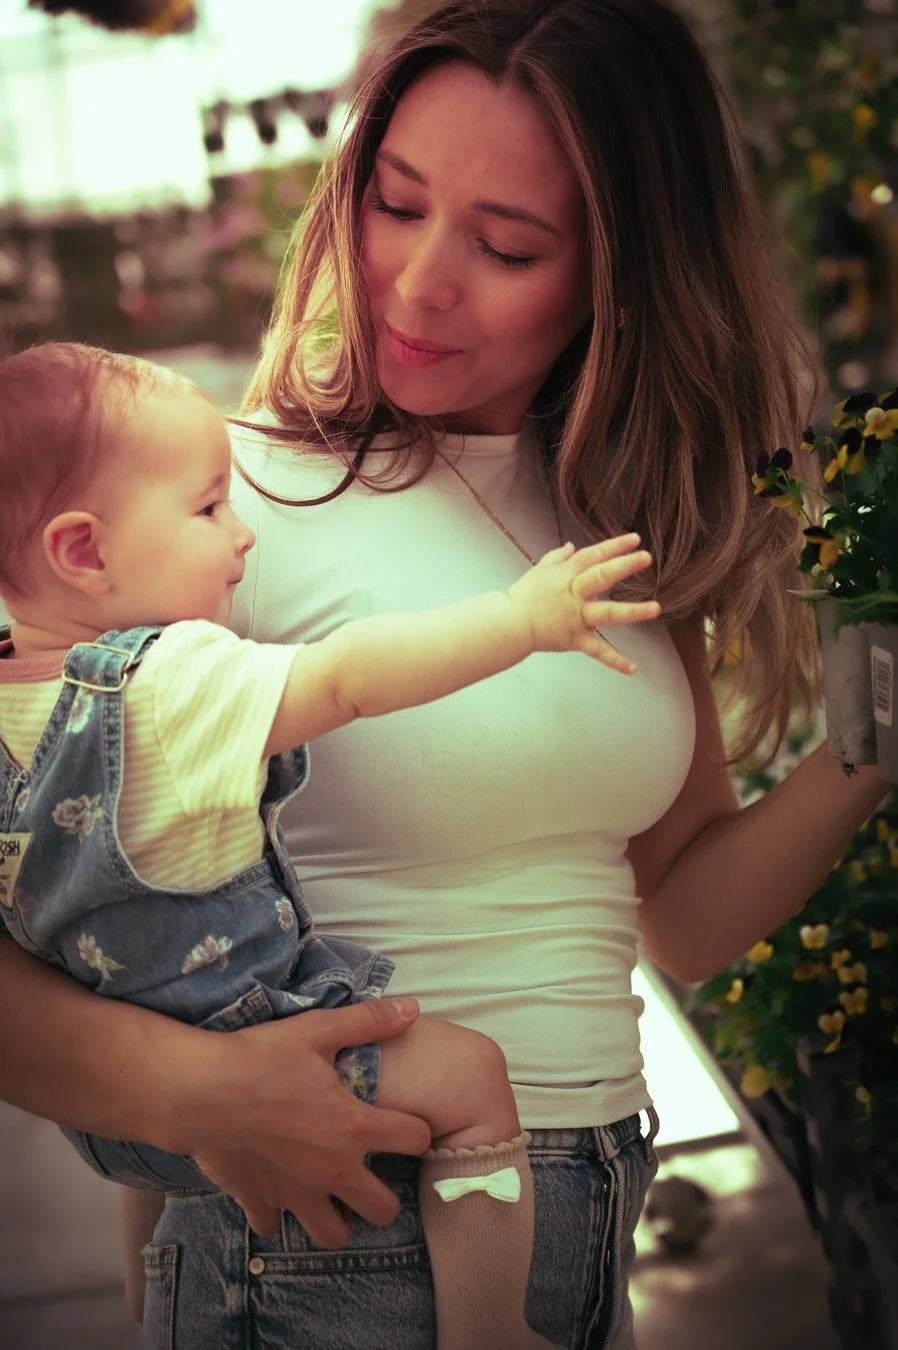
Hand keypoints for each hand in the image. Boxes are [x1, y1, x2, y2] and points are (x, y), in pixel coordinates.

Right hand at [186, 997, 430, 1247]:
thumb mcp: (317, 1030)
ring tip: (330, 1191)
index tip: (403, 1123)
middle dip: (384, 1194)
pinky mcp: (259, 1202)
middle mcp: (332, 1172)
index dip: (416, 1129)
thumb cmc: (259, 1057)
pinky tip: (277, 1186)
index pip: (417, 1140)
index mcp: (354, 1129)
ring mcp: (295, 1194)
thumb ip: (369, 1021)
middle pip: (383, 1210)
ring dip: (337, 1216)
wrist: (196, 1090)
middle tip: (369, 1170)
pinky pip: (275, 1227)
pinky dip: (278, 1212)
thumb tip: (413, 1008)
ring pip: (334, 1235)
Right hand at [507, 533, 660, 673]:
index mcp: (567, 574)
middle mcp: (574, 593)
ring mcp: (576, 617)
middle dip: (623, 566)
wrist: (509, 623)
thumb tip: (571, 545)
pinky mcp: (575, 639)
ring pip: (607, 613)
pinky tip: (633, 668)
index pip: (593, 556)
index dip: (614, 547)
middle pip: (601, 577)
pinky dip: (614, 660)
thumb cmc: (523, 596)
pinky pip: (598, 650)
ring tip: (655, 608)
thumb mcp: (539, 570)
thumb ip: (557, 557)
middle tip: (645, 558)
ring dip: (632, 611)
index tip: (635, 539)